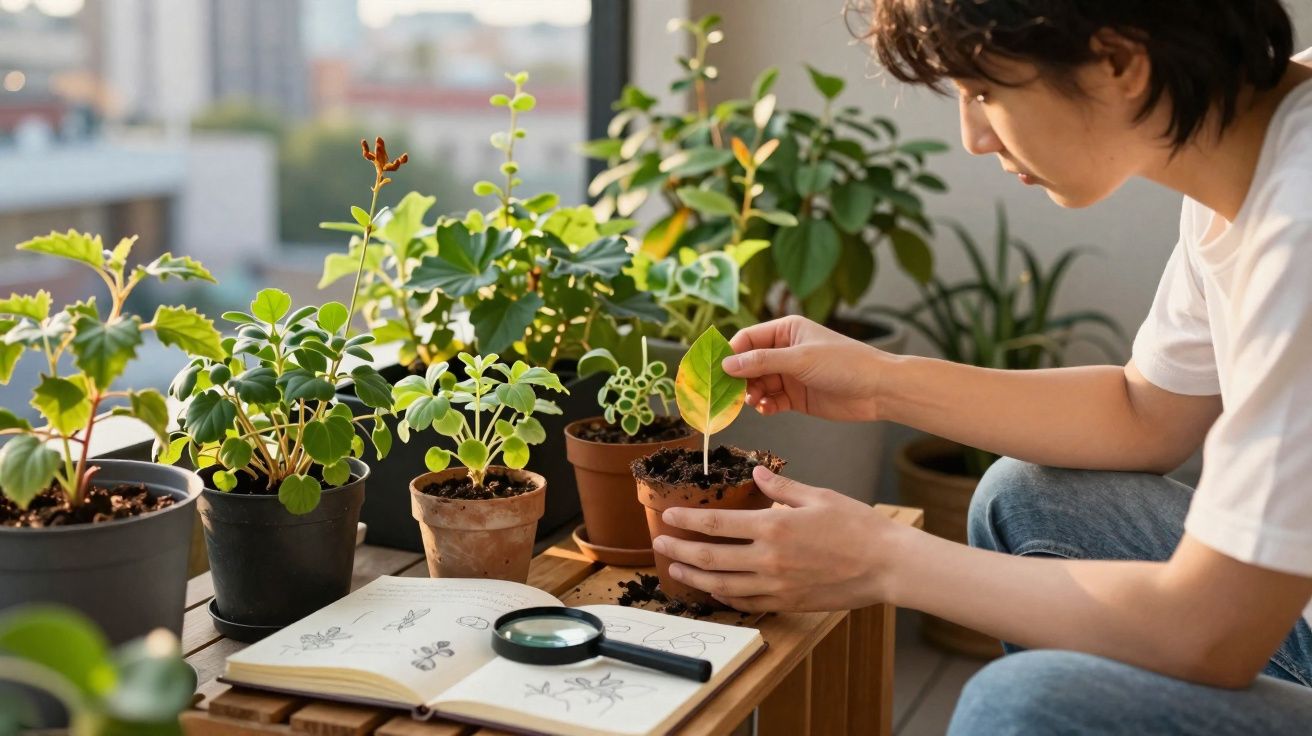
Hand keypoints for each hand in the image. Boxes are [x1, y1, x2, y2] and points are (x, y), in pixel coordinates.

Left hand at [652, 466, 902, 612]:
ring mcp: (776, 585)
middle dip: (678, 550)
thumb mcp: (819, 496)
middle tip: (659, 545)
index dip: (687, 520)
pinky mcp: (788, 603)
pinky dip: (724, 597)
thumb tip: (757, 474)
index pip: (716, 524)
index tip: (668, 516)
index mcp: (774, 527)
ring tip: (676, 569)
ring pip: (721, 585)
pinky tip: (714, 589)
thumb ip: (782, 487)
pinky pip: (746, 603)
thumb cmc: (857, 526)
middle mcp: (769, 560)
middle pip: (709, 557)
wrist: (887, 565)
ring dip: (694, 577)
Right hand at [724, 316, 887, 421]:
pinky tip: (766, 409)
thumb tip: (727, 364)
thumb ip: (762, 362)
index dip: (731, 353)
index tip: (716, 371)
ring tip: (754, 402)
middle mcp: (785, 351)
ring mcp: (790, 375)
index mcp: (786, 330)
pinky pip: (771, 400)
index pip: (747, 339)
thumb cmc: (844, 363)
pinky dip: (765, 406)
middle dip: (739, 378)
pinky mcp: (796, 396)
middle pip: (748, 364)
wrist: (877, 390)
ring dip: (751, 394)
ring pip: (758, 384)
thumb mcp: (799, 359)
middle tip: (729, 393)